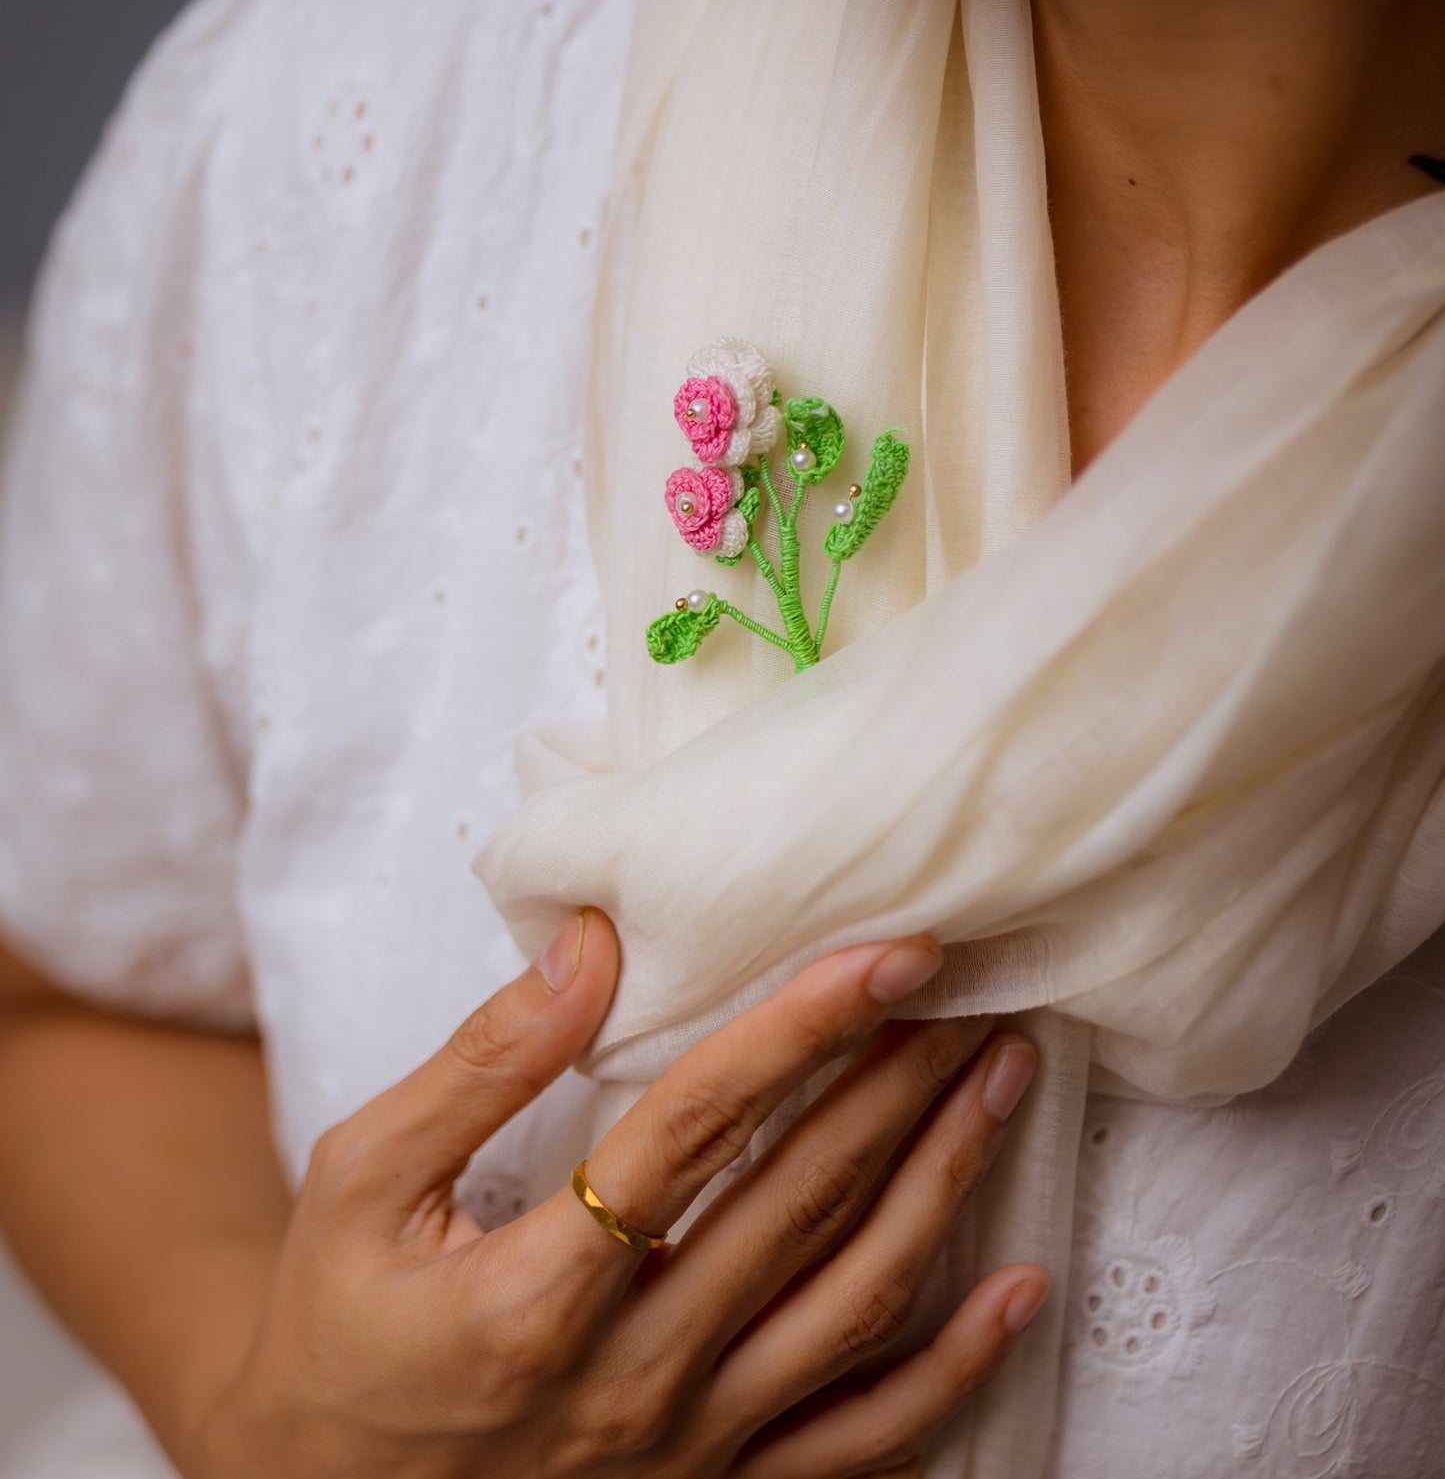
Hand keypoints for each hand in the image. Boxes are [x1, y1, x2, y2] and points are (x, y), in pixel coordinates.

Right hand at [192, 910, 1045, 1478]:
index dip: (803, 1026)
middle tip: (970, 988)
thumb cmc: (337, 1334)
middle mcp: (634, 1375)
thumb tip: (592, 946)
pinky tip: (1018, 1289)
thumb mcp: (360, 1181)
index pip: (702, 1125)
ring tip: (1001, 1079)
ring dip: (943, 1181)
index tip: (889, 950)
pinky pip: (864, 1446)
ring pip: (855, 1304)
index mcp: (539, 1289)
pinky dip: (953, 1368)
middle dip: (900, 1080)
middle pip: (803, 1201)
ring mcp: (690, 1449)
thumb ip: (480, 1063)